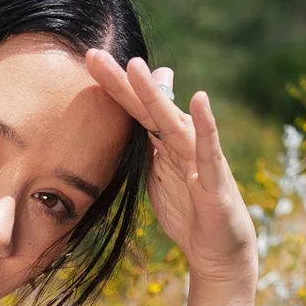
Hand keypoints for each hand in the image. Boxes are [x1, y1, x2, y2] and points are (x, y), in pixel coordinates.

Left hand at [86, 50, 256, 287]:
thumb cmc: (187, 210)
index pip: (134, 109)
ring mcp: (199, 157)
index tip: (88, 60)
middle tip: (94, 55)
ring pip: (173, 121)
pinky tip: (200, 99)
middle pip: (148, 107)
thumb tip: (135, 110)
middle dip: (122, 81)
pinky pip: (209, 150)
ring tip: (136, 68)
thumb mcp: (157, 172)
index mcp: (163, 142)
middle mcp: (181, 141)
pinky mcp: (215, 180)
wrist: (217, 249)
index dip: (112, 86)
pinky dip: (206, 125)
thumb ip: (147, 141)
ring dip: (155, 95)